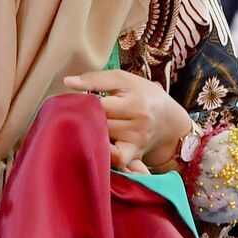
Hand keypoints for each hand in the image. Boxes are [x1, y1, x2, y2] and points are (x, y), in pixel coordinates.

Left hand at [62, 69, 190, 169]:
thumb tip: (67, 81)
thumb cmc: (143, 97)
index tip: (79, 103)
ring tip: (89, 126)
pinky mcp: (133, 155)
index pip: (100, 105)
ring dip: (91, 133)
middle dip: (86, 119)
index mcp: (137, 101)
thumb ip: (96, 79)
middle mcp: (140, 122)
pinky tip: (97, 143)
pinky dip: (102, 152)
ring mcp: (137, 140)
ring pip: (101, 137)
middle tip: (80, 115)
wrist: (169, 122)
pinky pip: (113, 158)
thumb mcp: (125, 81)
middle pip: (99, 123)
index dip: (84, 104)